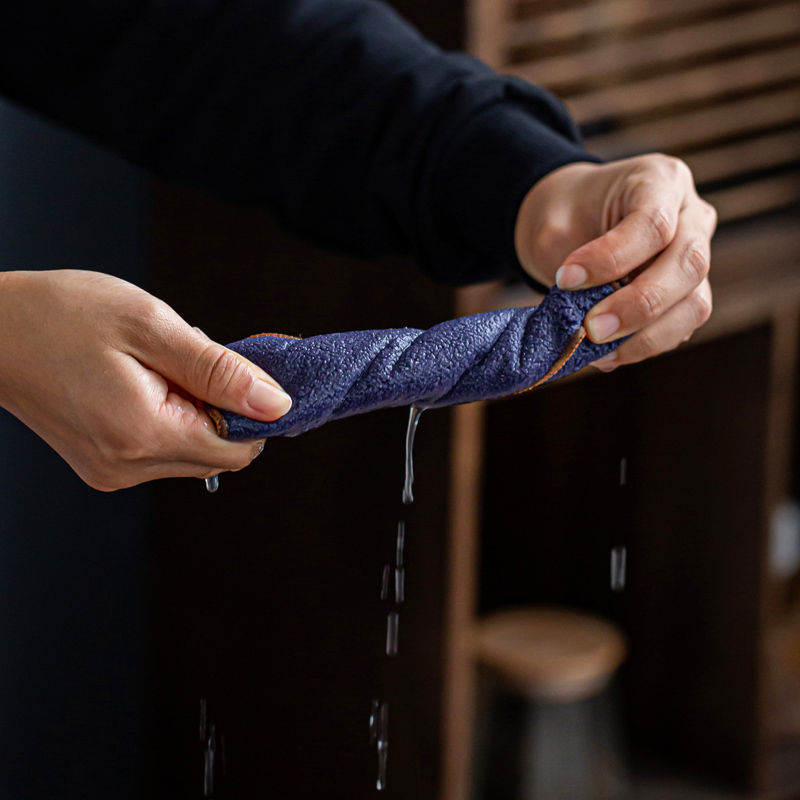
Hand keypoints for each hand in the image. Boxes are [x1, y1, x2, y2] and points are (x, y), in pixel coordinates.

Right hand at [0, 270, 291, 489]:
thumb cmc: (60, 315)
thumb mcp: (152, 327)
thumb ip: (219, 371)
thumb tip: (275, 404)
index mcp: (143, 434)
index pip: (239, 449)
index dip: (254, 411)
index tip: (245, 373)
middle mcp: (128, 466)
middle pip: (220, 455)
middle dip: (225, 410)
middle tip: (194, 362)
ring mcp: (113, 472)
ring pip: (195, 454)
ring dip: (198, 414)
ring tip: (161, 370)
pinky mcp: (105, 466)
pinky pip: (165, 451)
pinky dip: (173, 420)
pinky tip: (147, 385)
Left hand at [514, 154, 715, 370]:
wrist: (573, 219)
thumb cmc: (567, 215)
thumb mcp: (555, 221)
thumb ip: (566, 260)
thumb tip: (579, 322)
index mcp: (660, 180)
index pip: (654, 222)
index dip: (611, 258)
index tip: (564, 280)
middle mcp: (692, 215)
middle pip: (689, 264)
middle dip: (638, 305)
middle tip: (591, 329)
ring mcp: (698, 255)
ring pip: (695, 304)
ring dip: (646, 336)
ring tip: (598, 352)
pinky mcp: (689, 293)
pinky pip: (681, 327)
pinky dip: (644, 345)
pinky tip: (607, 355)